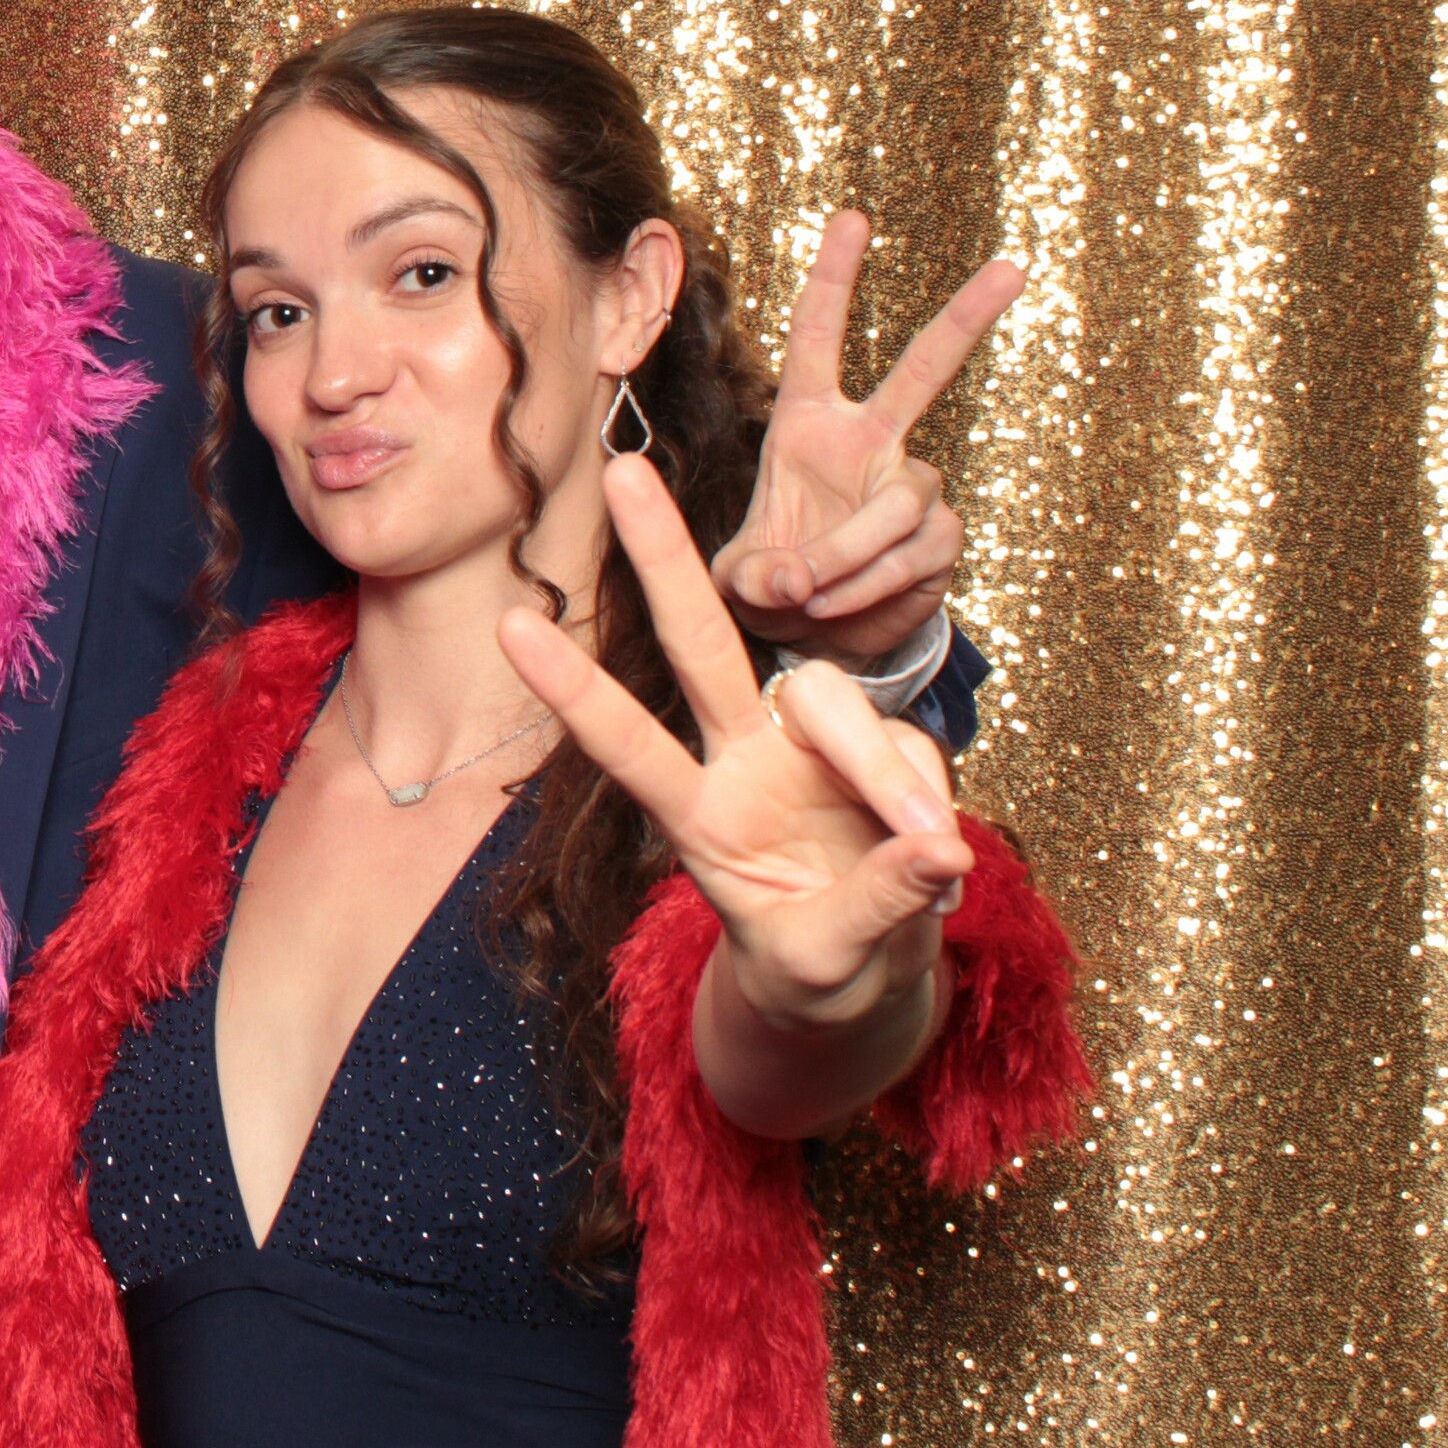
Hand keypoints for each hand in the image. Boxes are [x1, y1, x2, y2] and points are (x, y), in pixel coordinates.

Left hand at [504, 458, 971, 1036]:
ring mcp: (807, 746)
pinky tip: (936, 859)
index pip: (625, 745)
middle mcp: (741, 759)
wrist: (865, 976)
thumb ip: (872, 906)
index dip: (574, 691)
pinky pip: (907, 752)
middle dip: (664, 556)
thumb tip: (936, 849)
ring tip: (925, 855)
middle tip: (620, 470)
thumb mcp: (826, 963)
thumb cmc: (817, 969)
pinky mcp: (878, 749)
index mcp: (696, 818)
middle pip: (699, 643)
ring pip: (830, 697)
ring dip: (878, 770)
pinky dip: (925, 801)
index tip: (510, 626)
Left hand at [713, 209, 1021, 661]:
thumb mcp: (736, 575)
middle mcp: (871, 441)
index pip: (819, 338)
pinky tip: (841, 604)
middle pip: (925, 370)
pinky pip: (912, 555)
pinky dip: (871, 586)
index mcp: (808, 424)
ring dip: (846, 556)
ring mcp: (912, 486)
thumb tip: (789, 575)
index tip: (852, 217)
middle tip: (1013, 267)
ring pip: (896, 505)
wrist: (818, 637)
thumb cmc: (771, 583)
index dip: (833, 280)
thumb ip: (752, 572)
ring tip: (806, 593)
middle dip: (967, 318)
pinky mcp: (939, 539)